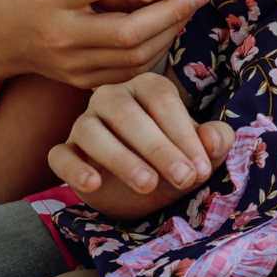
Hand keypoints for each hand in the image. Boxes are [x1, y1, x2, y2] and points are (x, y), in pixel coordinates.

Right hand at [0, 0, 206, 88]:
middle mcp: (62, 35)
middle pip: (126, 32)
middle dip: (170, 13)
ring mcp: (72, 63)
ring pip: (134, 56)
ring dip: (169, 33)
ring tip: (188, 8)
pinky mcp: (80, 81)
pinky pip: (128, 71)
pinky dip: (155, 51)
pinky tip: (169, 30)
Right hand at [51, 105, 234, 219]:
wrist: (141, 190)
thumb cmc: (174, 159)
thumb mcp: (201, 153)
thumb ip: (216, 141)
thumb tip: (214, 138)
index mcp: (146, 87)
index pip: (163, 101)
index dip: (184, 135)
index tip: (202, 169)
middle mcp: (112, 97)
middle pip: (129, 115)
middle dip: (159, 148)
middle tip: (183, 179)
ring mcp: (84, 123)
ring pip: (93, 132)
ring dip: (121, 158)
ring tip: (147, 184)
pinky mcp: (66, 151)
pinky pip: (61, 155)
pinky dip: (74, 169)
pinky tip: (93, 184)